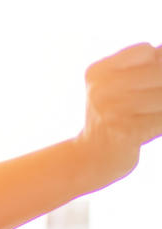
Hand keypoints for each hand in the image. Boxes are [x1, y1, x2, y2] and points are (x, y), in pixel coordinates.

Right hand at [77, 42, 161, 185]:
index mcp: (97, 72)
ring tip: (153, 111)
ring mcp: (111, 111)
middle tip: (154, 99)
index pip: (146, 50)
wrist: (95, 156)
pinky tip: (150, 127)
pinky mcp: (125, 132)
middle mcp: (99, 90)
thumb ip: (148, 63)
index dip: (156, 63)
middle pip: (158, 72)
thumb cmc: (117, 115)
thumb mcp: (122, 83)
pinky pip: (161, 118)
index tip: (147, 82)